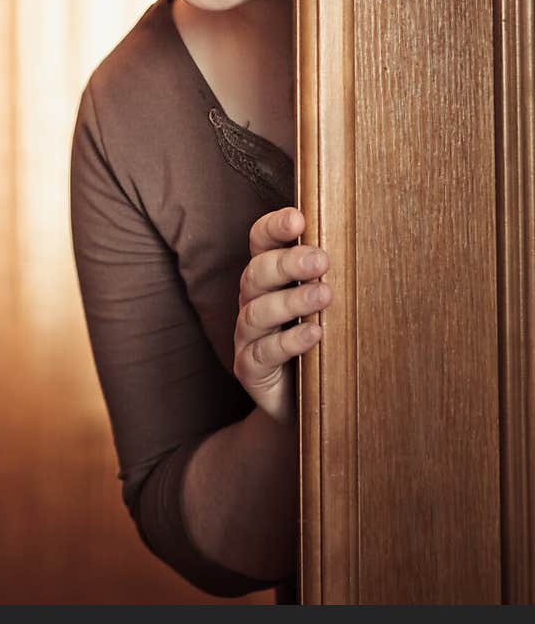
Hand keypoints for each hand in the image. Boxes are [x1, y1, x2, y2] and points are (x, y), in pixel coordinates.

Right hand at [233, 206, 330, 426]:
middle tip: (321, 259)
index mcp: (269, 278)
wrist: (311, 405)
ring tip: (325, 295)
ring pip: (257, 311)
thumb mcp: (330, 305)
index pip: (260, 243)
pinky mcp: (250, 369)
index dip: (273, 228)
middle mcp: (252, 301)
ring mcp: (247, 336)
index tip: (298, 218)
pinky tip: (315, 334)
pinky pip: (264, 352)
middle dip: (287, 263)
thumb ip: (335, 276)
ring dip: (291, 300)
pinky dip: (289, 342)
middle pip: (256, 273)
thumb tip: (375, 239)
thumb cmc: (325, 343)